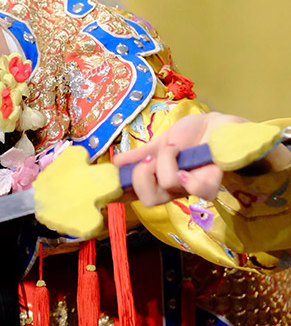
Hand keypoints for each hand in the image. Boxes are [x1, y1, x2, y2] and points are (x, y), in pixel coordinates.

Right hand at [113, 112, 244, 205]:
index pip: (135, 195)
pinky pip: (195, 189)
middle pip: (148, 200)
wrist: (217, 125)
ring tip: (174, 148)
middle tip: (150, 160)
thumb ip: (139, 155)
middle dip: (141, 177)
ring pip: (166, 188)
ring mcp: (190, 187)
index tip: (110, 184)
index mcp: (156, 180)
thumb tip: (116, 163)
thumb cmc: (190, 134)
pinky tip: (184, 164)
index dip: (121, 193)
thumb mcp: (159, 143)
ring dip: (165, 162)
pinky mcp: (211, 181)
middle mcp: (172, 189)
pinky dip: (186, 176)